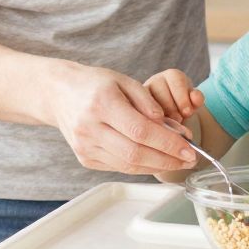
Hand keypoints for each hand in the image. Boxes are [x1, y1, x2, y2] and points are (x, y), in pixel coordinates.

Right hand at [46, 63, 197, 175]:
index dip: (168, 143)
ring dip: (158, 166)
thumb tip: (171, 127)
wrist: (59, 93)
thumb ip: (148, 102)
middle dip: (167, 160)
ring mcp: (85, 146)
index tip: (190, 148)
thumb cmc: (95, 84)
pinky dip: (142, 166)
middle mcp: (90, 128)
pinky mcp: (85, 158)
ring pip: (128, 165)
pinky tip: (157, 160)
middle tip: (190, 159)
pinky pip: (119, 167)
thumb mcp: (124, 81)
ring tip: (178, 161)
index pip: (141, 130)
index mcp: (101, 103)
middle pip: (135, 153)